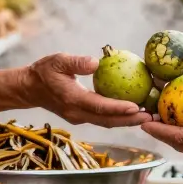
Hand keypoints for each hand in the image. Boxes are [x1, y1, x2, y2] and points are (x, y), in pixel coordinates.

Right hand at [23, 54, 150, 127]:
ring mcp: (79, 117)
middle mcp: (77, 113)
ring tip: (149, 117)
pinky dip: (120, 117)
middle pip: (108, 121)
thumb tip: (96, 62)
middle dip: (130, 121)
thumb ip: (76, 62)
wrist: (30, 88)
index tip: (137, 107)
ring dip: (128, 122)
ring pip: (107, 123)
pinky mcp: (82, 117)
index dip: (118, 108)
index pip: (98, 106)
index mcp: (72, 99)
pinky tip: (135, 111)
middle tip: (152, 117)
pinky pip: (104, 120)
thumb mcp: (57, 60)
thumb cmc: (44, 71)